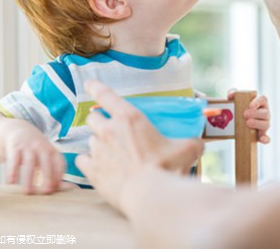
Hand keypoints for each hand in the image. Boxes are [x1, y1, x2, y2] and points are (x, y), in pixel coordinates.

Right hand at [5, 123, 64, 194]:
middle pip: (47, 162)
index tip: (56, 188)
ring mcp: (28, 146)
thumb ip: (52, 170)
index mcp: (52, 151)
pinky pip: (14, 159)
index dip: (59, 175)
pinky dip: (12, 171)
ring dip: (29, 178)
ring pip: (30, 162)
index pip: (60, 163)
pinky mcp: (15, 147)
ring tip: (27, 192)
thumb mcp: (45, 155)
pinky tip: (10, 182)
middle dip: (48, 176)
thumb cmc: (35, 149)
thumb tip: (59, 189)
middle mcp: (42, 147)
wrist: (18, 129)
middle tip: (46, 192)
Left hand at [76, 80, 204, 209]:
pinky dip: (88, 162)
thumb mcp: (187, 149)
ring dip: (98, 142)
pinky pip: (82, 161)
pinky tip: (96, 166)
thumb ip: (190, 142)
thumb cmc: (167, 168)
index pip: (106, 95)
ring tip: (109, 150)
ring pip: (90, 139)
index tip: (90, 84)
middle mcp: (110, 131)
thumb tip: (197, 143)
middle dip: (99, 120)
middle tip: (110, 127)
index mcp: (130, 118)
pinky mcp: (92, 171)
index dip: (96, 87)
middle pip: (93, 118)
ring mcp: (99, 151)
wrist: (149, 195)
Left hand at [228, 90, 270, 143]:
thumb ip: (233, 93)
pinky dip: (265, 139)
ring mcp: (264, 124)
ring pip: (266, 124)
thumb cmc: (239, 108)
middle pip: (265, 112)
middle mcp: (265, 113)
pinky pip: (266, 138)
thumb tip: (230, 95)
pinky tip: (262, 139)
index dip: (257, 102)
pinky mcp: (261, 135)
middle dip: (255, 113)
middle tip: (245, 114)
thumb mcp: (236, 99)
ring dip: (257, 124)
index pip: (263, 99)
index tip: (250, 105)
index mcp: (260, 103)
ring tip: (247, 123)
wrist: (237, 122)